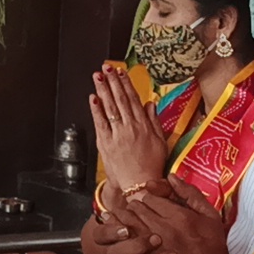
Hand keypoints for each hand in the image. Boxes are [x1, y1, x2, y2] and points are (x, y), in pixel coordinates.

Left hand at [88, 64, 166, 191]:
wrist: (140, 185)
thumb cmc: (151, 166)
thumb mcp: (160, 142)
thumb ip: (154, 121)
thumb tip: (150, 103)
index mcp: (144, 126)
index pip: (133, 99)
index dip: (126, 84)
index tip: (122, 72)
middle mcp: (130, 128)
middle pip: (120, 99)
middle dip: (113, 82)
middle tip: (107, 68)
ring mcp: (117, 135)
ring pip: (110, 108)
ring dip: (103, 90)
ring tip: (98, 77)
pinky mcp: (106, 144)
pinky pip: (100, 123)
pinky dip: (96, 110)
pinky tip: (93, 98)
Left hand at [96, 177, 240, 253]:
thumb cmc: (214, 246)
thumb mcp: (209, 215)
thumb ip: (190, 193)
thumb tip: (171, 176)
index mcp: (178, 217)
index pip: (147, 198)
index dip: (147, 200)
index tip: (151, 205)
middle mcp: (163, 233)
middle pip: (133, 212)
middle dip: (135, 212)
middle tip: (141, 216)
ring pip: (125, 234)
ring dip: (127, 231)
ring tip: (134, 232)